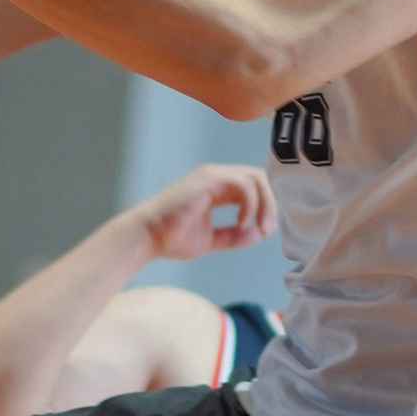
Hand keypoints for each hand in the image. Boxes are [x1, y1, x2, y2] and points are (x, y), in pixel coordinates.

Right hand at [131, 161, 275, 262]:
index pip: (256, 186)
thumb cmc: (171, 239)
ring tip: (260, 227)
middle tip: (269, 229)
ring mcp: (213, 175)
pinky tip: (243, 222)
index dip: (268, 205)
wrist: (145, 239)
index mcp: (219, 187)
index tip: (268, 229)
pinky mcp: (208, 180)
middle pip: (260, 179)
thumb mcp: (212, 239)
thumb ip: (235, 236)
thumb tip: (261, 234)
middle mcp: (218, 176)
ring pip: (256, 178)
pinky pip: (243, 185)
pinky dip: (250, 204)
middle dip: (271, 204)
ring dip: (265, 204)